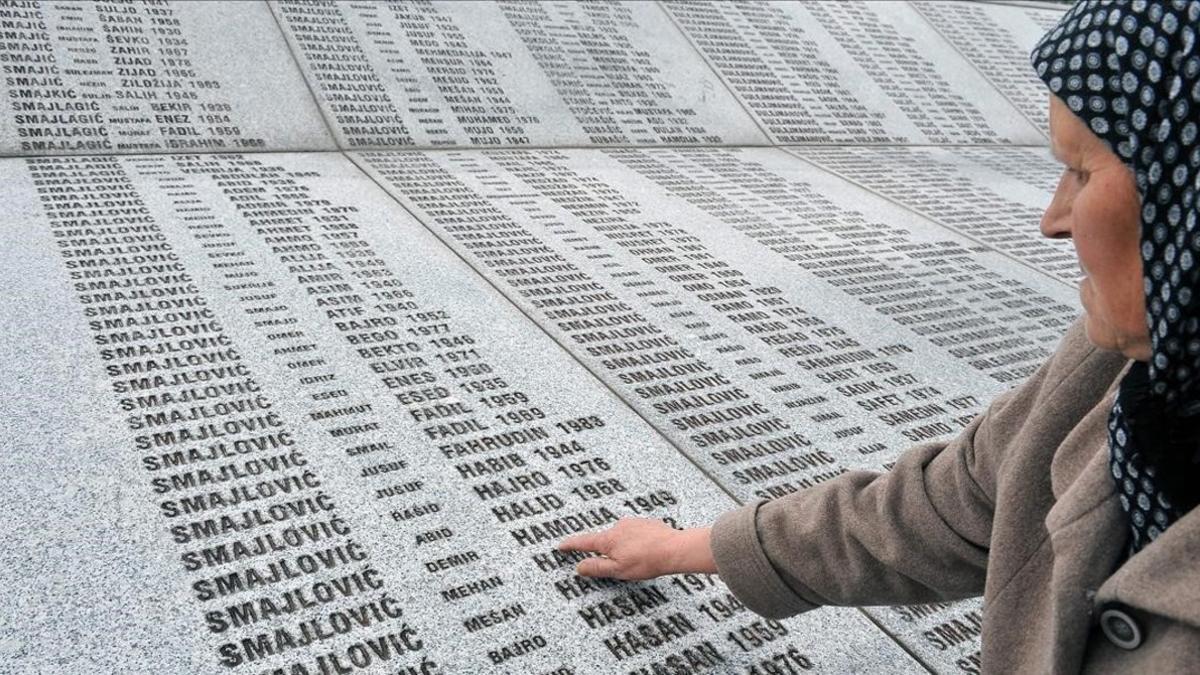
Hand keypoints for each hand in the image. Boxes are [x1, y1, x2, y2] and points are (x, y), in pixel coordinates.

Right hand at [557, 518, 715, 579]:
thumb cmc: (647, 561)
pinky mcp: (646, 523)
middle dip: (608, 551)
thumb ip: (597, 568)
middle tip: (622, 564)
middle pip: (605, 540)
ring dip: (625, 546)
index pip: (584, 542)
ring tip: (639, 560)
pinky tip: (647, 551)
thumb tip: (579, 567)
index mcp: (608, 540)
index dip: (571, 545)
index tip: (561, 545)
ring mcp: (632, 523)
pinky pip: (635, 532)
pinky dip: (636, 541)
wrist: (674, 549)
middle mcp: (618, 527)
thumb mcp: (618, 570)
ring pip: (621, 536)